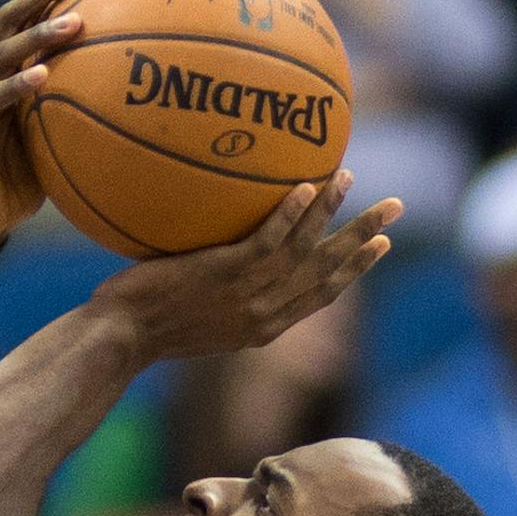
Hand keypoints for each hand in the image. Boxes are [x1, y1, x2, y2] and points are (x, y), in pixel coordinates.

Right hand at [0, 0, 91, 257]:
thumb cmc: (15, 185)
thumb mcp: (48, 141)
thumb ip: (69, 111)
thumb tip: (124, 99)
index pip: (20, 19)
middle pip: (9, 19)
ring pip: (2, 54)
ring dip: (38, 36)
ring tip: (74, 24)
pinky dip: (18, 86)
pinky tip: (44, 76)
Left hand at [92, 175, 399, 361]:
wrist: (122, 339)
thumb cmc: (147, 327)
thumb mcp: (198, 319)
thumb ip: (224, 296)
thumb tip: (228, 262)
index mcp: (264, 328)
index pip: (322, 294)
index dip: (355, 269)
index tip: (380, 246)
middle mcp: (264, 314)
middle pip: (328, 271)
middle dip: (364, 238)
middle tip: (395, 208)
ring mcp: (245, 295)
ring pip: (303, 249)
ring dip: (331, 211)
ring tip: (349, 176)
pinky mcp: (222, 274)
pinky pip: (266, 240)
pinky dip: (290, 214)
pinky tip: (304, 187)